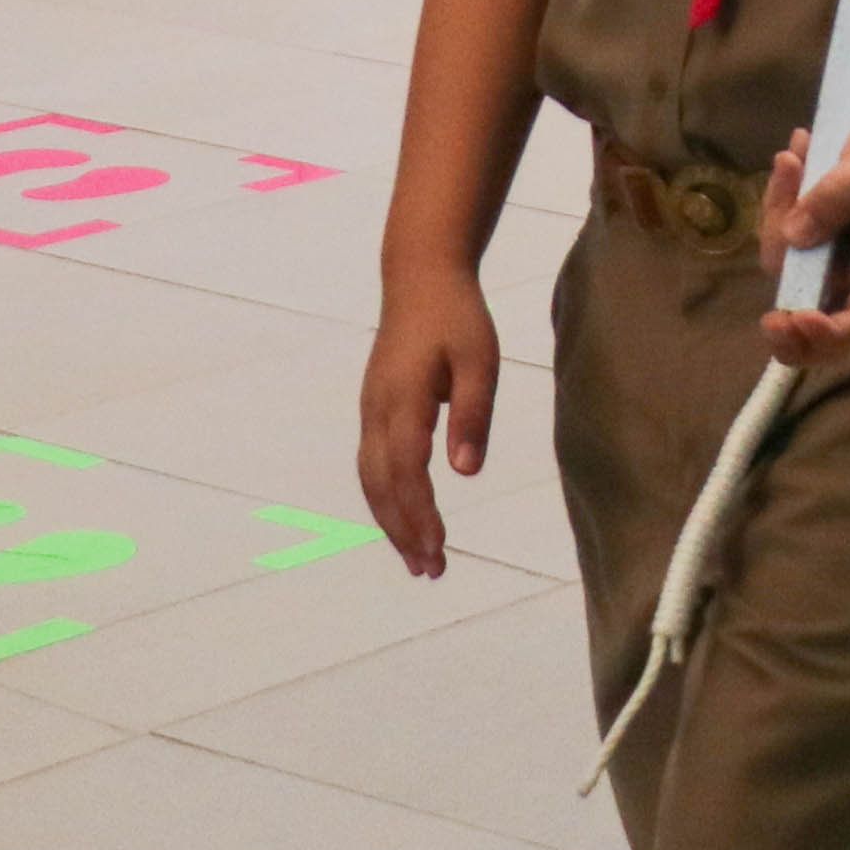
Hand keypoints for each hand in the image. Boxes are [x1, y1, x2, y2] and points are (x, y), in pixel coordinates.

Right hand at [354, 272, 499, 579]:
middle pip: (381, 485)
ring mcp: (370, 410)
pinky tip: (405, 519)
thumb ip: (472, 414)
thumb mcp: (479, 360)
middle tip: (429, 572)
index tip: (439, 550)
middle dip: (403, 532)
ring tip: (417, 560)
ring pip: (371, 480)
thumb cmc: (457, 317)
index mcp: (403, 399)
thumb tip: (465, 472)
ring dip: (391, 522)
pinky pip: (372, 465)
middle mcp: (377, 410)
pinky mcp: (373, 409)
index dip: (420, 515)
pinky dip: (385, 499)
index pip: (408, 471)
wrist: (420, 277)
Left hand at [761, 113, 849, 370]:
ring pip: (785, 267)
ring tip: (792, 160)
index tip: (796, 317)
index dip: (827, 333)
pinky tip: (793, 156)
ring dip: (775, 218)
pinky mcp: (810, 241)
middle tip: (767, 322)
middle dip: (787, 323)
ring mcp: (831, 261)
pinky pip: (779, 234)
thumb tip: (792, 237)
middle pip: (815, 318)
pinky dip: (777, 200)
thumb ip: (840, 194)